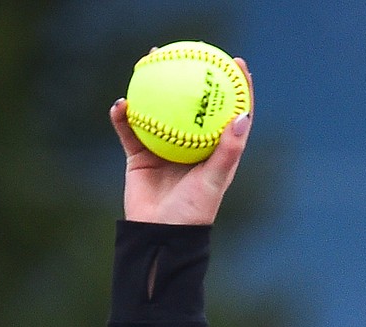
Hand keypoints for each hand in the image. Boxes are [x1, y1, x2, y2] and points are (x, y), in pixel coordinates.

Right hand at [110, 57, 252, 226]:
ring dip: (152, 83)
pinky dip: (124, 116)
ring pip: (158, 108)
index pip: (229, 113)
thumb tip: (244, 116)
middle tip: (185, 50)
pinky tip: (121, 104)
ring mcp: (164, 148)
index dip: (236, 87)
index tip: (237, 62)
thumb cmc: (193, 214)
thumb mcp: (214, 182)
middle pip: (190, 103)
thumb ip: (228, 150)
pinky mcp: (139, 156)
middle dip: (188, 74)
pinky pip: (129, 129)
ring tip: (148, 60)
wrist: (160, 237)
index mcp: (214, 151)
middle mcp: (190, 146)